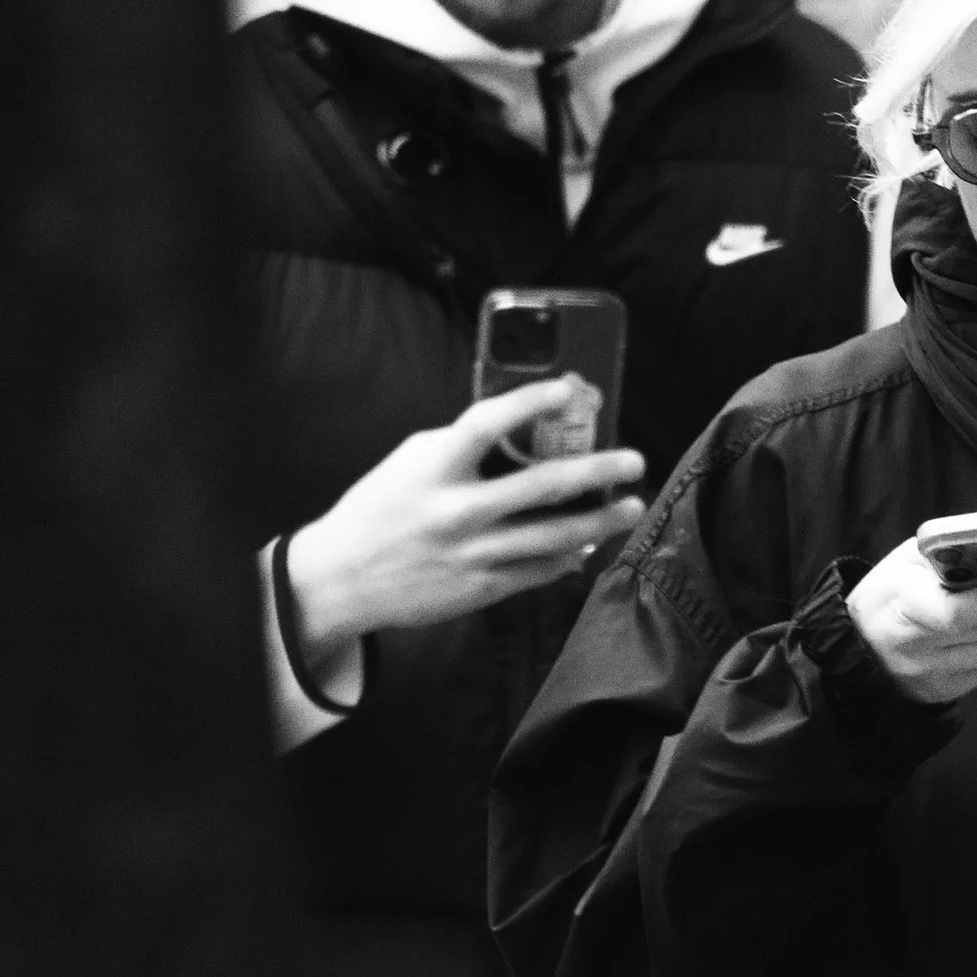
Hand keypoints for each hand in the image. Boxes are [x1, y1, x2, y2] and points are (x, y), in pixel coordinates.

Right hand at [283, 378, 646, 682]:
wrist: (342, 578)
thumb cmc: (382, 509)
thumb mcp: (412, 463)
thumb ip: (463, 446)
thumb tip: (525, 425)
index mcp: (434, 468)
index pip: (487, 425)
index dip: (530, 402)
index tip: (569, 388)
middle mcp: (456, 511)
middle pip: (543, 486)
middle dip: (598, 471)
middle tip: (635, 459)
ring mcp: (474, 553)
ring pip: (554, 537)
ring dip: (601, 520)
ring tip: (632, 506)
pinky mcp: (483, 588)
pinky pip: (540, 571)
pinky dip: (569, 555)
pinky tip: (589, 543)